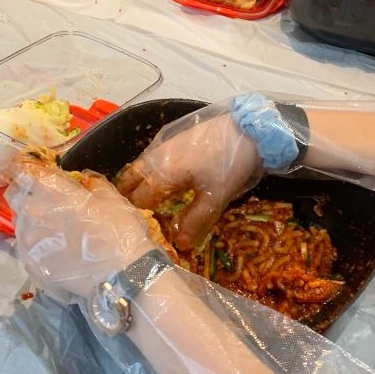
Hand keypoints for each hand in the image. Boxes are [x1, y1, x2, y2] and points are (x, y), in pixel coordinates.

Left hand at [6, 158, 154, 298]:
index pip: (24, 172)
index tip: (31, 171)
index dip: (26, 170)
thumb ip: (92, 184)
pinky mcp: (32, 264)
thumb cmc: (119, 230)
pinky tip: (50, 248)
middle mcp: (34, 212)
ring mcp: (30, 240)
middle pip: (15, 196)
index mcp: (52, 191)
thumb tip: (84, 180)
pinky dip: (34, 243)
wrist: (123, 276)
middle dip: (24, 193)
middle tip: (40, 198)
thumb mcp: (111, 197)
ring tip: (48, 227)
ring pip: (18, 222)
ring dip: (29, 220)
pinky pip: (24, 247)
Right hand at [116, 111, 261, 249]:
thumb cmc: (229, 164)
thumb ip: (195, 221)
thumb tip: (179, 245)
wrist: (247, 128)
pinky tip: (158, 182)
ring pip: (137, 168)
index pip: (137, 200)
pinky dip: (145, 173)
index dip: (138, 217)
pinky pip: (148, 159)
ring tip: (142, 203)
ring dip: (134, 185)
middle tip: (135, 216)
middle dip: (127, 199)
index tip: (142, 230)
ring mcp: (162, 146)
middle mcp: (155, 158)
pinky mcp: (171, 139)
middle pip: (128, 181)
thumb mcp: (215, 198)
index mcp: (162, 174)